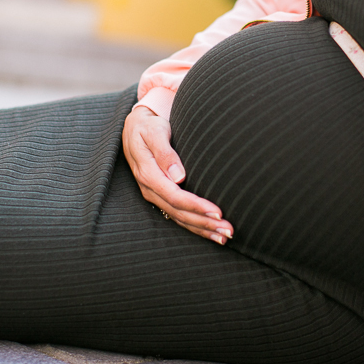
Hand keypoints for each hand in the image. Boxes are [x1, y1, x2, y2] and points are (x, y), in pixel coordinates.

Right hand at [122, 104, 232, 243]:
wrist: (134, 129)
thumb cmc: (148, 127)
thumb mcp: (154, 132)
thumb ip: (164, 152)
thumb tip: (179, 176)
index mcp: (149, 175)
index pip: (175, 197)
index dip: (197, 207)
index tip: (217, 212)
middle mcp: (151, 190)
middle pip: (180, 213)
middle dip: (205, 224)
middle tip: (228, 231)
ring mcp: (156, 196)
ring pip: (180, 218)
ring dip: (203, 230)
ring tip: (225, 237)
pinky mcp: (162, 198)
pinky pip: (179, 216)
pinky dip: (196, 227)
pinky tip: (212, 233)